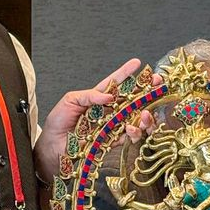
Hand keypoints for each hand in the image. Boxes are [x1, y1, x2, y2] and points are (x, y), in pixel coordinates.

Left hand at [34, 59, 152, 180]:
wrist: (52, 147)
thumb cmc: (58, 122)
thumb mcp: (70, 100)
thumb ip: (89, 96)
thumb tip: (109, 96)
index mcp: (98, 98)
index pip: (115, 83)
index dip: (126, 72)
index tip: (138, 62)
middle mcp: (108, 111)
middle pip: (132, 99)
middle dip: (147, 91)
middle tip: (157, 84)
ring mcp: (112, 126)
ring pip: (135, 118)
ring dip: (145, 114)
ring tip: (147, 113)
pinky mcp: (112, 141)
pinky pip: (128, 136)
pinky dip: (134, 131)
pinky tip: (132, 127)